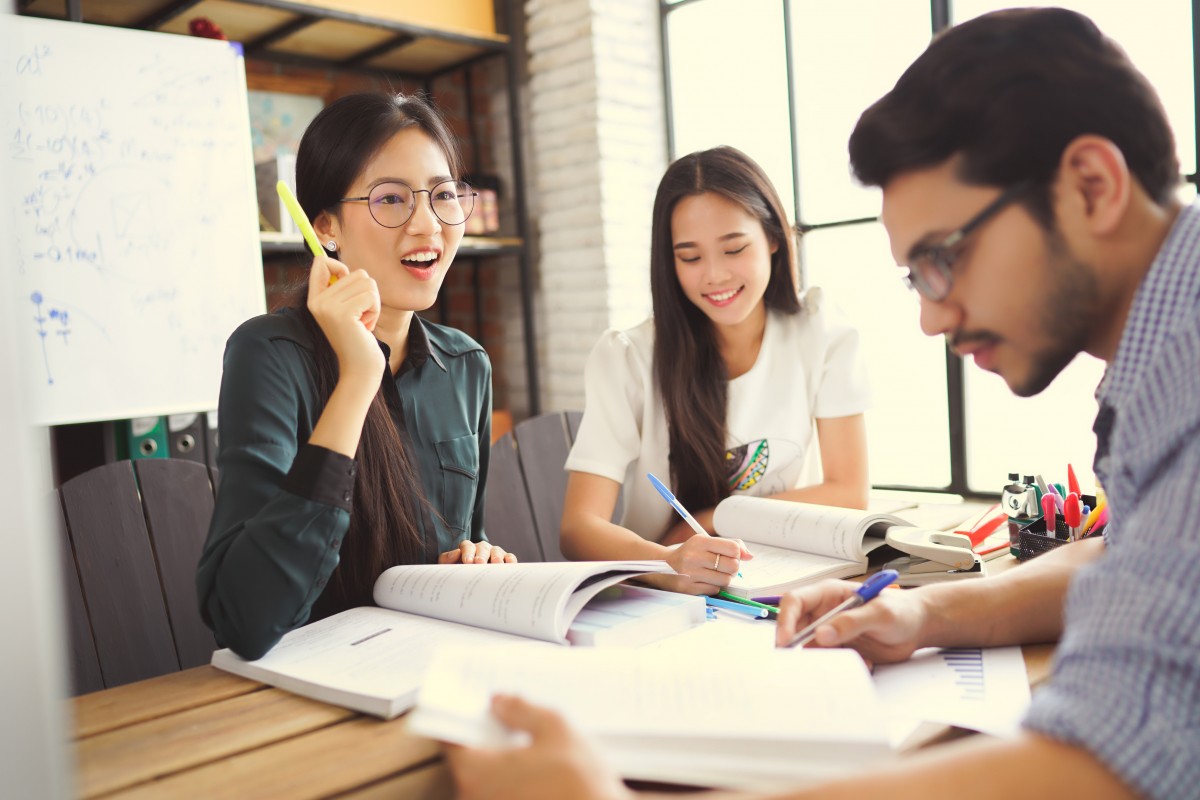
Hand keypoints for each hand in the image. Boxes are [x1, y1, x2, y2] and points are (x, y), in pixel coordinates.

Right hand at [307, 254, 383, 380]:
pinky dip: (375, 310)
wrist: (360, 368)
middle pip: (357, 273)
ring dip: (373, 303)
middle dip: (368, 294)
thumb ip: (342, 288)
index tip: (350, 289)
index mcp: (314, 298)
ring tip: (362, 321)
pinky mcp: (343, 314)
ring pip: (367, 283)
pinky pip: (371, 296)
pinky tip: (365, 326)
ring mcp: (328, 307)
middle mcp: (317, 301)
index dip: (342, 268)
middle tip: (360, 316)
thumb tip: (341, 266)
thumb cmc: (357, 337)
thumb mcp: (346, 308)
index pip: (321, 262)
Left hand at [438, 540, 517, 563]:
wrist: (473, 580)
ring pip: (497, 551)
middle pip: (482, 548)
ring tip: (496, 564)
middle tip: (480, 563)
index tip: (467, 562)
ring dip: (496, 557)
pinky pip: (510, 557)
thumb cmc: (460, 571)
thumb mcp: (449, 566)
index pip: (467, 546)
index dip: (467, 553)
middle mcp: (482, 548)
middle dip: (481, 555)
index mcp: (467, 548)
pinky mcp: (506, 559)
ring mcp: (495, 552)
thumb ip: (447, 559)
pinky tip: (510, 566)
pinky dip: (510, 561)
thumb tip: (456, 553)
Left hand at [444, 695, 629, 799]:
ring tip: (531, 751)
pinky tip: (540, 776)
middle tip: (507, 724)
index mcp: (477, 773)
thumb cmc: (580, 784)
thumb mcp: (554, 728)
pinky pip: (503, 795)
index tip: (469, 709)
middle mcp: (476, 799)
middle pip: (469, 763)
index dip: (461, 720)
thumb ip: (521, 710)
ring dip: (502, 767)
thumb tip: (500, 702)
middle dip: (486, 742)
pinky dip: (514, 785)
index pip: (451, 740)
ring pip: (487, 784)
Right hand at [659, 533, 751, 594]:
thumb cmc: (690, 553)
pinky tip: (705, 580)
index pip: (733, 548)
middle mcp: (694, 556)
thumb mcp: (705, 543)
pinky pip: (715, 589)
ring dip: (724, 578)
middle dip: (733, 568)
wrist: (663, 566)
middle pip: (733, 565)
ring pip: (726, 580)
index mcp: (700, 541)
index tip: (730, 555)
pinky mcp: (688, 588)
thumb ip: (730, 545)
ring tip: (715, 574)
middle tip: (725, 567)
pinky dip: (714, 586)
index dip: (737, 554)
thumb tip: (750, 556)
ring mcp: (690, 573)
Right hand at [774, 579, 926, 663]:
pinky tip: (866, 661)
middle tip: (804, 663)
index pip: (795, 602)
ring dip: (824, 660)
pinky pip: (828, 662)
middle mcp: (825, 613)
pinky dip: (841, 667)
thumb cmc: (902, 610)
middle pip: (795, 628)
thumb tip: (822, 634)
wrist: (918, 628)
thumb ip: (851, 622)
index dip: (786, 619)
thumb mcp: (879, 613)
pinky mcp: (839, 649)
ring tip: (852, 658)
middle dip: (796, 646)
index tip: (786, 640)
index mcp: (829, 594)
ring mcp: (831, 632)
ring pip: (810, 649)